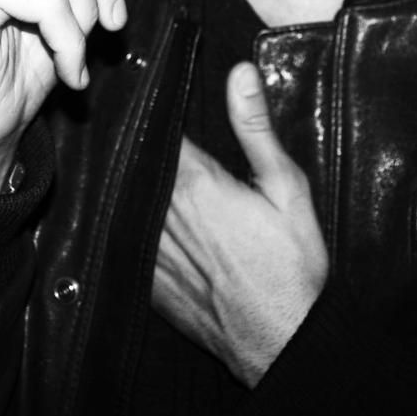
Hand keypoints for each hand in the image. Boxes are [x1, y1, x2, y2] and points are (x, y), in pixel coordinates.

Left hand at [152, 62, 328, 386]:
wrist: (280, 342)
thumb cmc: (292, 267)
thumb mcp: (287, 189)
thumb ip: (256, 130)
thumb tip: (240, 73)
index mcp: (195, 184)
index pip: (155, 130)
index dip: (151, 109)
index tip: (148, 90)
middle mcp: (162, 213)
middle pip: (135, 161)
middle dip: (139, 142)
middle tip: (138, 117)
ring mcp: (148, 249)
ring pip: (125, 196)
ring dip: (129, 178)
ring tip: (134, 159)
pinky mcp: (144, 279)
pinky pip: (124, 236)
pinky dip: (128, 219)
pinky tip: (139, 212)